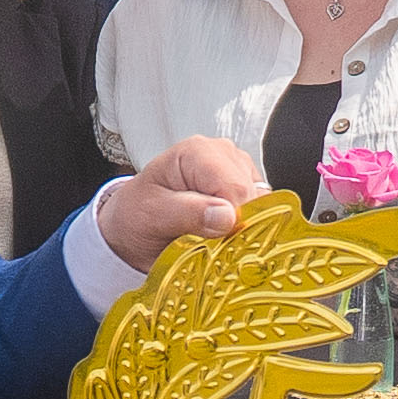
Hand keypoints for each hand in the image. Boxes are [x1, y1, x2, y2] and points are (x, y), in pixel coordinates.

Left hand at [93, 134, 258, 270]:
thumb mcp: (152, 215)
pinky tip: (226, 239)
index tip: (217, 243)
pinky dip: (248, 232)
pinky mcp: (248, 192)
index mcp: (200, 152)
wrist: (133, 225)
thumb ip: (188, 213)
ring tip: (214, 241)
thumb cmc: (138, 214)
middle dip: (239, 227)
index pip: (235, 188)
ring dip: (244, 231)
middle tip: (212, 246)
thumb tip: (227, 217)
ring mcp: (239, 172)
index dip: (233, 220)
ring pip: (264, 207)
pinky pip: (263, 214)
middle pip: (254, 196)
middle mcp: (224, 155)